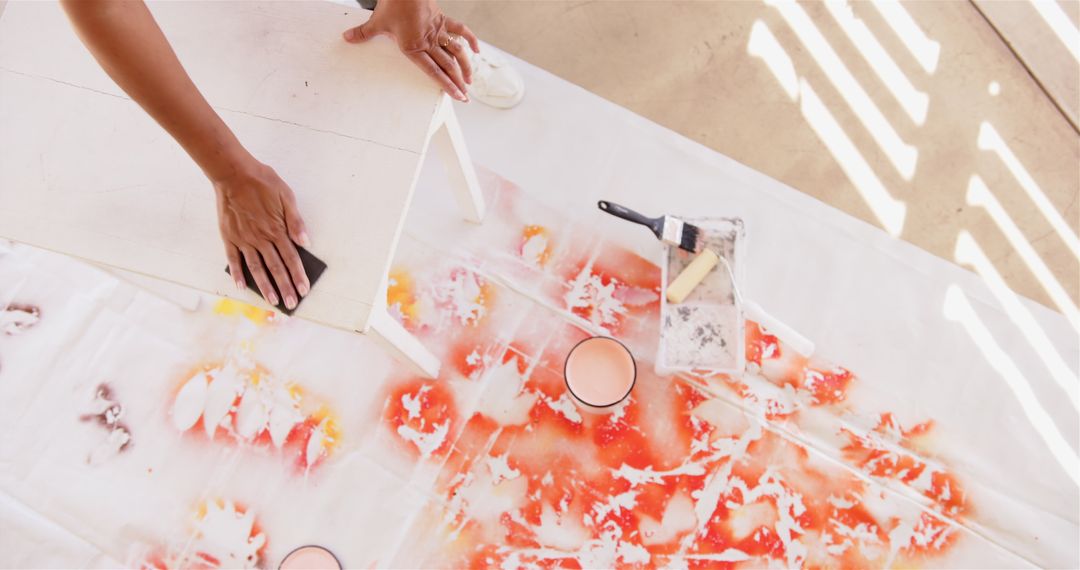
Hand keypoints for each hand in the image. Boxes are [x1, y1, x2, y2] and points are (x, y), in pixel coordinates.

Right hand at [214, 160, 309, 309]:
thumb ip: (295, 221)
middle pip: (276, 268)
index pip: (291, 258)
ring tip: (273, 300)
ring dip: (265, 286)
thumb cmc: (262, 182)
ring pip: (256, 268)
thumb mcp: (286, 196)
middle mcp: (261, 238)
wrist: (233, 173)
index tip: (304, 290)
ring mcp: (244, 239)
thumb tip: (305, 241)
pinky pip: (234, 260)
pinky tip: (242, 286)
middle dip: (285, 287)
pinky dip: (237, 274)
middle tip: (291, 304)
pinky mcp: (229, 237)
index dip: (298, 275)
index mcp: (277, 229)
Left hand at [342, 0, 479, 101]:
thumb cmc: (392, 4)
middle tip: (466, 95)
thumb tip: (346, 38)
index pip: (434, 71)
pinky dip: (470, 39)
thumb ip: (362, 34)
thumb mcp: (376, 22)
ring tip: (470, 80)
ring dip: (465, 66)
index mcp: (414, 47)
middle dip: (458, 82)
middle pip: (448, 65)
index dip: (447, 85)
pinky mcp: (443, 20)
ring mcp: (438, 31)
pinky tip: (477, 49)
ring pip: (456, 52)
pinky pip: (460, 31)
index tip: (457, 95)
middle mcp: (429, 42)